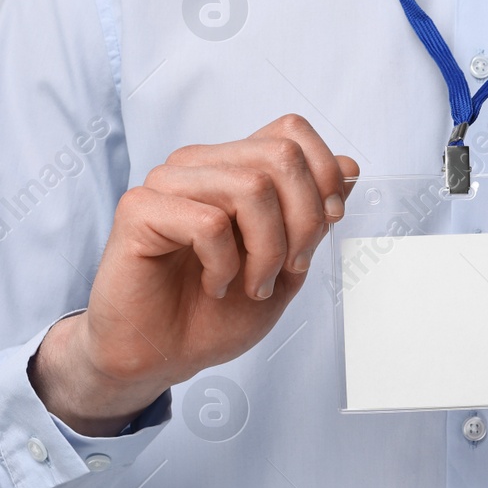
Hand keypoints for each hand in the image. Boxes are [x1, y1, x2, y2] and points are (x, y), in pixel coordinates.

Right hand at [33, 114, 357, 435]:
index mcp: (232, 167)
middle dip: (304, 222)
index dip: (322, 174)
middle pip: (281, 157)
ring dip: (267, 250)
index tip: (326, 226)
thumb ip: (315, 215)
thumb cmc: (214, 313)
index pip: (290, 131)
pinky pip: (209, 223)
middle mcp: (200, 165)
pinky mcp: (139, 209)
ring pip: (251, 187)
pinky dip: (226, 265)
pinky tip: (215, 284)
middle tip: (287, 270)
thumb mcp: (287, 263)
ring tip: (252, 284)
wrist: (162, 356)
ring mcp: (167, 182)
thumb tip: (349, 167)